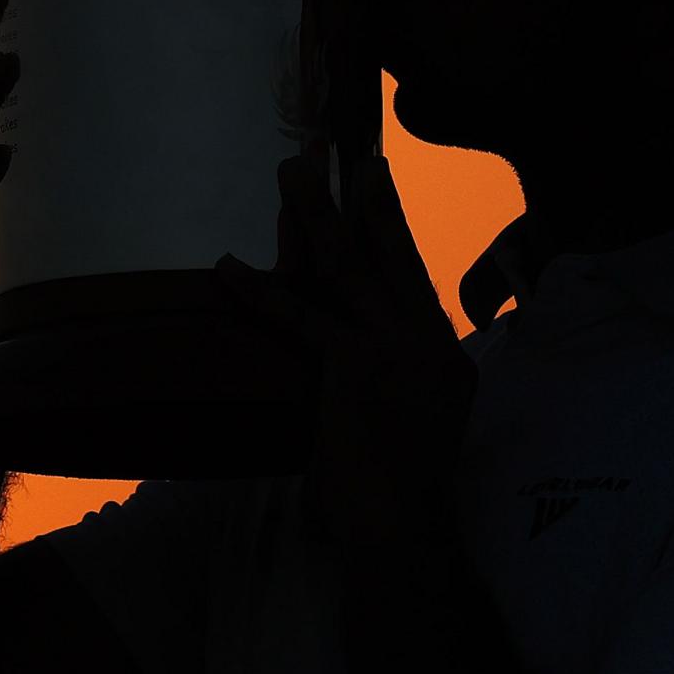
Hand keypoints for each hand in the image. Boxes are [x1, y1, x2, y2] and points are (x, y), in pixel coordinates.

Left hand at [217, 151, 473, 554]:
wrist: (407, 526)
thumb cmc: (405, 488)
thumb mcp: (420, 421)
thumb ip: (401, 378)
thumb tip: (369, 355)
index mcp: (442, 349)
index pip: (411, 269)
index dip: (389, 221)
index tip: (373, 174)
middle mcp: (424, 339)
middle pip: (386, 251)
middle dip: (358, 196)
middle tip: (333, 147)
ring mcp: (391, 350)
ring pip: (347, 266)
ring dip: (314, 216)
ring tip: (291, 173)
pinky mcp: (352, 369)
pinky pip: (300, 317)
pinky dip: (262, 290)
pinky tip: (231, 267)